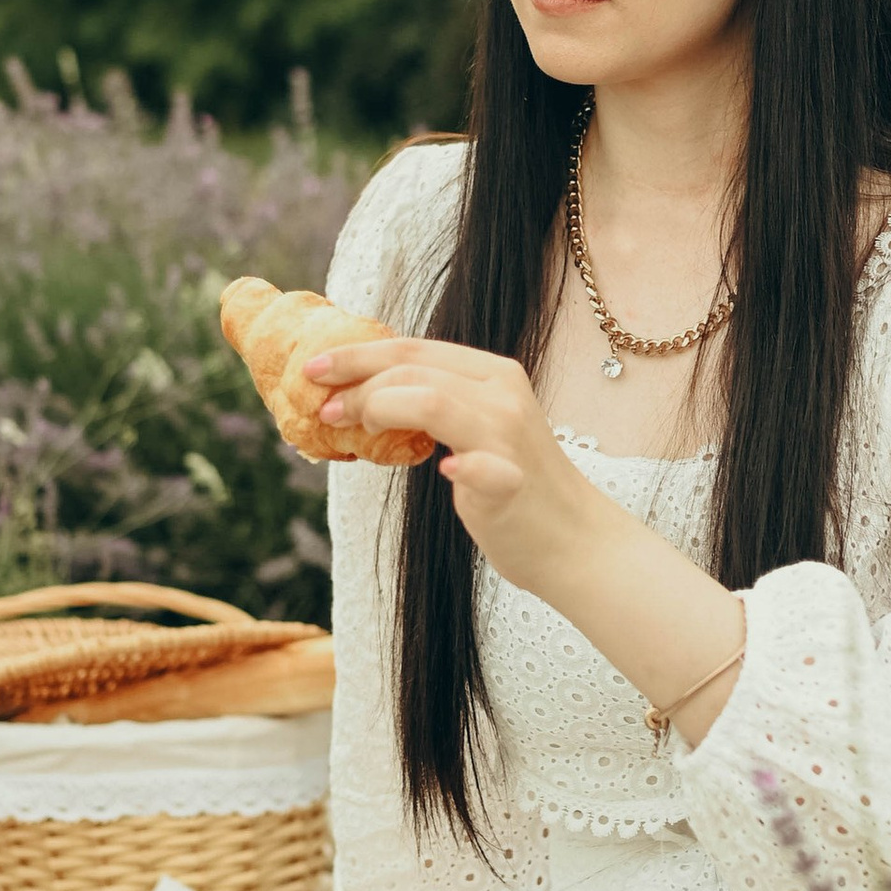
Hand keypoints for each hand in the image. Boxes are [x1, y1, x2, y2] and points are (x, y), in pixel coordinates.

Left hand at [304, 334, 597, 592]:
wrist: (574, 541)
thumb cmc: (515, 489)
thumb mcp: (477, 430)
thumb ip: (435, 407)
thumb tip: (361, 400)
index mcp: (493, 374)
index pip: (414, 349)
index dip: (359, 354)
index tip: (315, 368)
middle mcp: (503, 395)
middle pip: (413, 369)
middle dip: (355, 381)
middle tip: (321, 405)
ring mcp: (509, 437)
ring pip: (430, 400)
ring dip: (377, 410)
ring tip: (347, 430)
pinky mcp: (511, 482)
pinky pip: (479, 467)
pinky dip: (460, 468)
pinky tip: (446, 472)